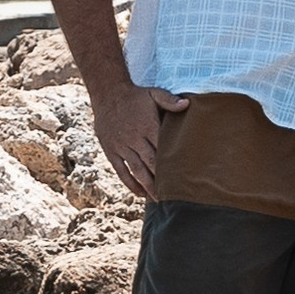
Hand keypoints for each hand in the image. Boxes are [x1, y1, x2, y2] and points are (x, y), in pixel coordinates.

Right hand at [95, 78, 185, 197]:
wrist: (107, 94)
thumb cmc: (135, 96)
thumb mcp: (153, 94)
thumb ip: (170, 101)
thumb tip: (187, 105)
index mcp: (148, 126)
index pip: (162, 150)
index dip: (171, 165)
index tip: (182, 178)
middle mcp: (134, 139)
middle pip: (151, 163)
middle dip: (162, 180)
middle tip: (174, 195)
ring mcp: (122, 146)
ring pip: (137, 170)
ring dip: (148, 186)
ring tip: (158, 199)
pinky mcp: (111, 151)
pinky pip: (121, 171)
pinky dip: (130, 183)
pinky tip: (140, 193)